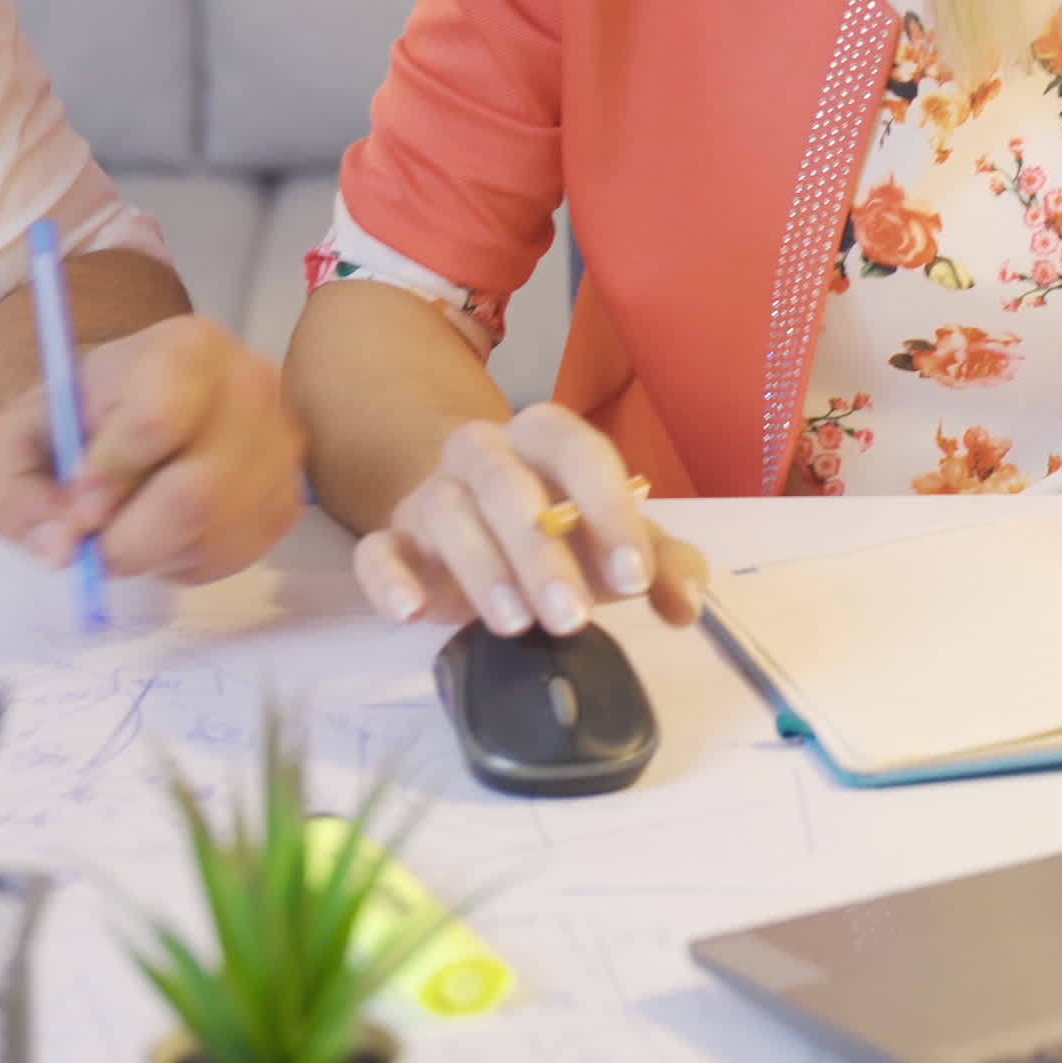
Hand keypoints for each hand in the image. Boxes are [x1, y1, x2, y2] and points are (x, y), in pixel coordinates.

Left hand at [0, 314, 304, 584]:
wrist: (121, 422)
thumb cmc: (70, 424)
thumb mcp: (9, 443)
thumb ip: (10, 493)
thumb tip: (59, 547)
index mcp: (185, 348)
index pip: (157, 420)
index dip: (108, 477)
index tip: (74, 503)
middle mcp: (250, 388)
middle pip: (194, 493)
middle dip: (126, 535)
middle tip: (91, 540)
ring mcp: (278, 447)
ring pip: (212, 533)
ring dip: (150, 551)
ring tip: (124, 524)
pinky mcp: (286, 500)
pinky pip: (231, 556)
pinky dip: (181, 561)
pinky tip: (160, 531)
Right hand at [352, 405, 707, 636]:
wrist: (475, 516)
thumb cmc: (560, 527)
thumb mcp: (614, 540)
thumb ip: (660, 564)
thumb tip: (684, 607)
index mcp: (548, 438)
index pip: (579, 453)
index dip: (608, 511)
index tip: (633, 579)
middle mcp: (485, 453)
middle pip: (507, 484)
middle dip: (542, 554)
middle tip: (572, 619)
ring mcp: (433, 493)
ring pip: (447, 512)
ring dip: (481, 569)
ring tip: (514, 625)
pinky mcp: (392, 538)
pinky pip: (377, 548)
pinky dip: (387, 578)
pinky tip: (410, 612)